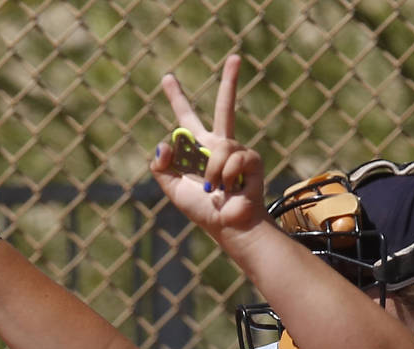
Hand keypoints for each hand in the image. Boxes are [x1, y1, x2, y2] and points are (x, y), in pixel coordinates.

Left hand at [151, 55, 268, 250]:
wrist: (227, 225)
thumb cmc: (202, 210)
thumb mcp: (171, 188)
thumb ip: (160, 166)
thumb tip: (165, 142)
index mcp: (199, 148)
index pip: (186, 118)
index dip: (177, 99)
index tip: (168, 79)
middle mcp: (220, 145)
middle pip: (224, 106)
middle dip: (231, 81)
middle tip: (235, 57)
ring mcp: (238, 151)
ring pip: (219, 146)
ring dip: (212, 171)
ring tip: (215, 189)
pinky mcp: (253, 160)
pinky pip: (233, 157)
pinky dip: (226, 176)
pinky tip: (231, 188)